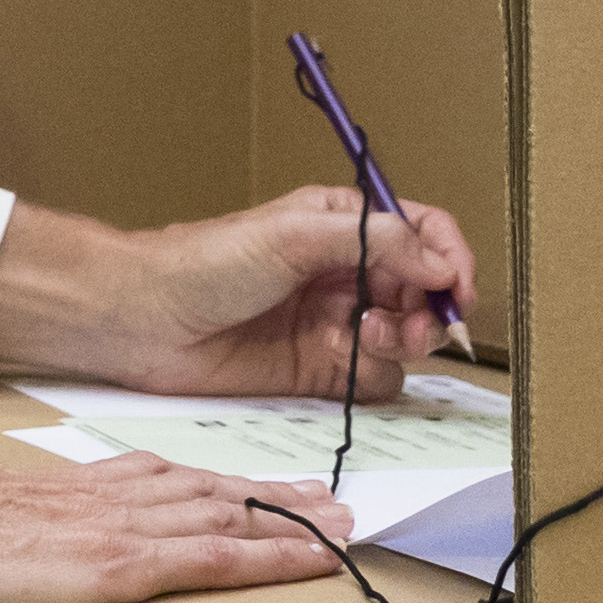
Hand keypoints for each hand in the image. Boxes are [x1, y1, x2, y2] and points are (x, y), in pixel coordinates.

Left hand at [0, 188, 478, 401]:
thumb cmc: (203, 263)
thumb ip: (375, 241)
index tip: (456, 287)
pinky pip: (375, 378)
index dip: (450, 257)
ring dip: (404, 341)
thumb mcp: (294, 234)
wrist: (146, 320)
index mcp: (343, 224)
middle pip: (426, 291)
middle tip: (410, 322)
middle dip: (431, 308)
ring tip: (368, 336)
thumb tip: (439, 260)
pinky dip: (374, 375)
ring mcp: (335, 321)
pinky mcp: (320, 368)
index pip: (423, 231)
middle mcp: (347, 271)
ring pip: (408, 339)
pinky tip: (343, 360)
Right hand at [0, 434, 351, 602]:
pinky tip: (312, 562)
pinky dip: (272, 557)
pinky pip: (215, 559)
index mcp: (77, 490)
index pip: (171, 482)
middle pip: (215, 493)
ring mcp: (122, 530)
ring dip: (293, 522)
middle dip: (280, 498)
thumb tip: (12, 539)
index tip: (270, 488)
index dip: (228, 486)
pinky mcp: (120, 566)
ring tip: (345, 525)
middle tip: (338, 502)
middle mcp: (112, 500)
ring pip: (230, 519)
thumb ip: (11, 524)